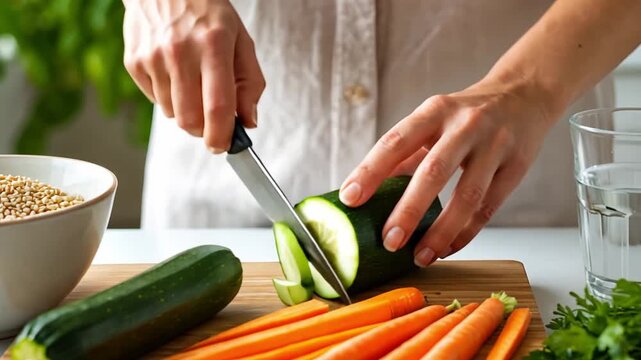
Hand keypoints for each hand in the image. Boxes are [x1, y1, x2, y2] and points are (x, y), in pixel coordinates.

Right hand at [123, 0, 264, 152]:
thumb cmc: (208, 13)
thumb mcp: (240, 40)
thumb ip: (250, 83)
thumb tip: (248, 121)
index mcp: (213, 45)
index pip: (217, 107)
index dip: (222, 136)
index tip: (225, 146)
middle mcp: (180, 52)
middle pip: (190, 121)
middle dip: (204, 130)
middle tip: (212, 122)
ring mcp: (153, 58)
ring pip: (172, 115)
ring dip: (187, 111)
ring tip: (193, 83)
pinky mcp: (134, 62)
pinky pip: (154, 101)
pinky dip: (168, 98)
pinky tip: (174, 74)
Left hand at [339, 78, 558, 266]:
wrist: (524, 94)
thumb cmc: (465, 115)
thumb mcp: (433, 120)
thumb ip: (405, 153)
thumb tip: (366, 190)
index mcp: (434, 111)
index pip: (395, 141)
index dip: (370, 171)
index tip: (349, 199)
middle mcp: (465, 125)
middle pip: (433, 171)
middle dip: (408, 209)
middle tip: (389, 241)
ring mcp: (494, 145)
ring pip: (467, 195)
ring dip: (441, 231)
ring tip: (420, 256)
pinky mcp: (517, 166)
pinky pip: (489, 208)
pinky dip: (466, 233)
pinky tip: (447, 249)